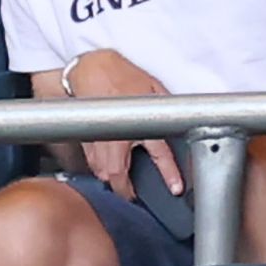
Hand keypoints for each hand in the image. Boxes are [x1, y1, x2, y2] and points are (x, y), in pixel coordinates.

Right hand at [60, 49, 179, 195]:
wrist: (89, 70)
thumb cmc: (119, 75)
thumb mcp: (152, 87)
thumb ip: (164, 106)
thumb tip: (178, 117)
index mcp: (139, 123)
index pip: (159, 154)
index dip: (169, 173)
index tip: (176, 188)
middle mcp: (116, 136)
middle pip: (117, 175)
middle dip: (126, 190)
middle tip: (136, 195)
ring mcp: (98, 140)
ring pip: (102, 173)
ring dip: (113, 180)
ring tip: (123, 183)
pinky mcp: (86, 140)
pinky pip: (93, 164)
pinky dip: (101, 169)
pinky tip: (108, 166)